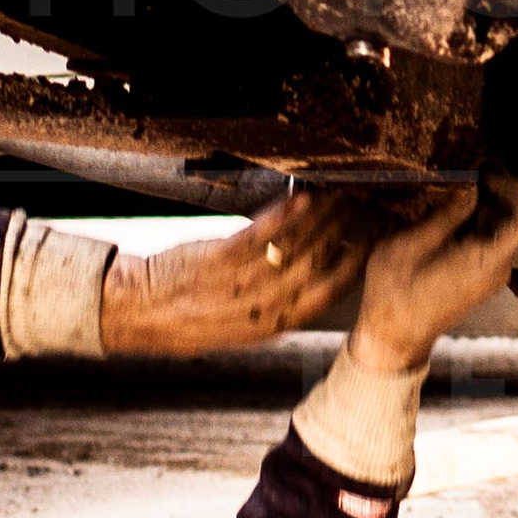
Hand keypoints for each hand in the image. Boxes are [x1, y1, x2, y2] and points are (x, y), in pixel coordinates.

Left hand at [99, 190, 363, 356]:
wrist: (142, 313)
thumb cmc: (194, 316)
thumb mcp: (243, 323)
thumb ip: (279, 302)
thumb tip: (313, 273)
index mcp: (272, 324)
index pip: (327, 294)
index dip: (355, 266)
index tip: (375, 238)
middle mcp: (260, 307)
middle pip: (316, 265)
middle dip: (345, 231)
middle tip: (365, 203)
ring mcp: (238, 284)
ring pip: (292, 249)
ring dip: (322, 218)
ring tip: (341, 192)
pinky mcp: (215, 260)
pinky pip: (257, 236)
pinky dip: (283, 215)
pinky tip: (301, 197)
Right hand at [343, 178, 517, 376]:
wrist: (394, 336)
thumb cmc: (395, 294)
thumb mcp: (409, 246)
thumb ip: (445, 216)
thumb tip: (469, 189)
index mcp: (485, 261)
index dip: (512, 188)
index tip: (486, 172)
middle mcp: (497, 269)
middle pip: (512, 219)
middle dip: (493, 191)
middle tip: (466, 168)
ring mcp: (491, 275)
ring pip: (499, 228)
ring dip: (481, 205)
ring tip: (452, 186)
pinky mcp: (481, 277)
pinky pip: (488, 241)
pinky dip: (474, 222)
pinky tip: (448, 212)